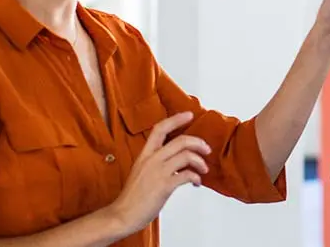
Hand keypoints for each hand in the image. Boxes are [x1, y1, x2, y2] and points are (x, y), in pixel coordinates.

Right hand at [105, 112, 211, 234]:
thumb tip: (176, 161)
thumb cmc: (133, 197)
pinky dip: (196, 178)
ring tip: (203, 170)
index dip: (176, 119)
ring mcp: (157, 172)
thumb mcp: (141, 172)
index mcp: (144, 155)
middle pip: (180, 140)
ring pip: (187, 156)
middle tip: (207, 149)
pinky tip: (196, 183)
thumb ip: (155, 163)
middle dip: (198, 142)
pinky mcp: (164, 186)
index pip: (160, 128)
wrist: (122, 215)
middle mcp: (151, 160)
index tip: (189, 114)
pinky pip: (187, 175)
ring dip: (200, 162)